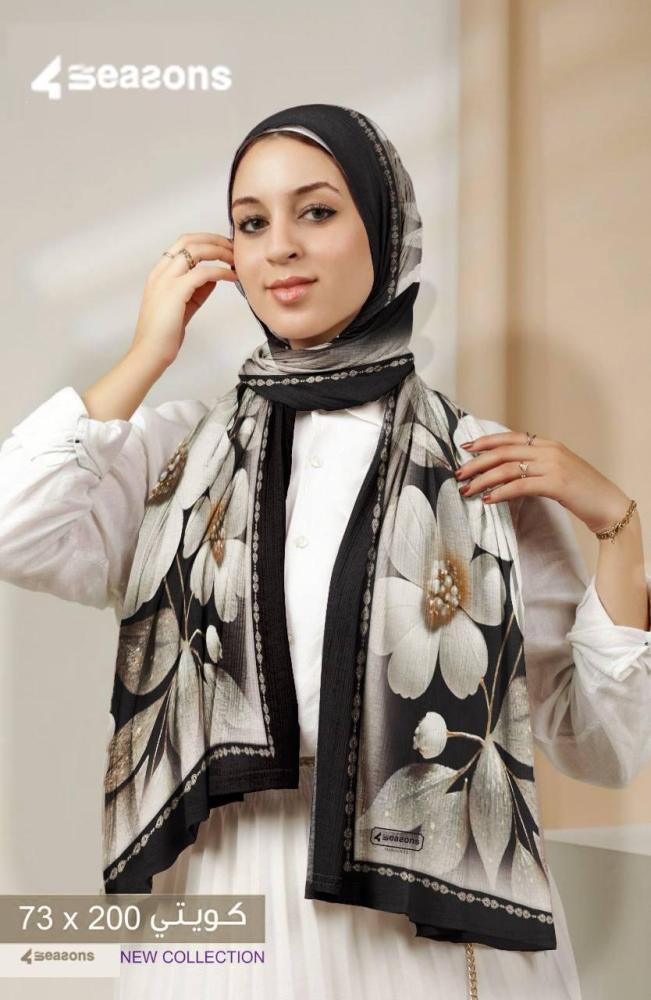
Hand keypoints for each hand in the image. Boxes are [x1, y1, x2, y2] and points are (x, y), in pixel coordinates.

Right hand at [129, 232, 238, 368]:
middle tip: (233, 248)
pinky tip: (232, 277)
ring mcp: (166, 280)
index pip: (182, 244)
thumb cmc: (164, 335)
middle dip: (214, 240)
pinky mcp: (176, 292)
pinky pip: (204, 273)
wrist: (149, 353)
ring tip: (236, 260)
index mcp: (160, 274)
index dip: (205, 241)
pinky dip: (221, 271)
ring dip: (220, 251)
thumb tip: (214, 277)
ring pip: (196, 250)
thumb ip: (197, 290)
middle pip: (189, 240)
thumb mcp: (183, 306)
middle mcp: (161, 272)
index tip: (224, 247)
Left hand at [454, 431, 631, 534]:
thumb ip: (534, 467)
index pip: (510, 437)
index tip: (465, 448)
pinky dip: (500, 492)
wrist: (608, 505)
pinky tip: (487, 500)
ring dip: (483, 479)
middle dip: (477, 463)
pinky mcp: (556, 483)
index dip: (486, 441)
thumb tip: (504, 474)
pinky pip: (520, 485)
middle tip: (459, 474)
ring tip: (467, 490)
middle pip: (503, 451)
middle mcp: (549, 450)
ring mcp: (553, 465)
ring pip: (508, 468)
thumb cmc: (580, 492)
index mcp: (547, 445)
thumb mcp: (555, 472)